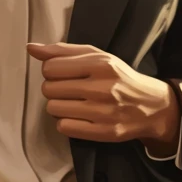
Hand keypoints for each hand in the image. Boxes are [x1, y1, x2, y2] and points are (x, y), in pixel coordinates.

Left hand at [27, 42, 180, 154]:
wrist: (150, 106)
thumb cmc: (118, 76)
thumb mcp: (96, 56)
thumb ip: (62, 51)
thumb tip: (31, 48)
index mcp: (100, 64)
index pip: (51, 67)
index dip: (50, 70)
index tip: (61, 73)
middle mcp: (102, 87)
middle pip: (49, 89)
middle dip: (53, 88)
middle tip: (67, 89)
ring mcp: (103, 112)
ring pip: (53, 108)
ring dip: (57, 105)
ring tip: (72, 102)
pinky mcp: (104, 132)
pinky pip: (64, 127)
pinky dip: (65, 122)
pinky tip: (77, 116)